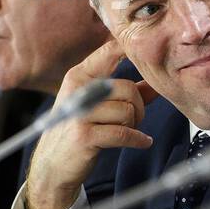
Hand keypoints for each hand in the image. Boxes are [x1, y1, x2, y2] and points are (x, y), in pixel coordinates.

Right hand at [24, 38, 158, 208]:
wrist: (53, 165)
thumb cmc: (80, 130)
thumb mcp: (98, 105)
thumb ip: (127, 93)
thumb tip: (156, 82)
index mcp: (79, 77)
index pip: (108, 53)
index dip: (127, 47)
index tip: (143, 43)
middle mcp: (77, 91)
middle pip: (127, 89)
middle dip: (138, 107)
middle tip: (133, 119)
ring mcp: (79, 114)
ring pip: (127, 112)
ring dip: (134, 125)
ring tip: (126, 131)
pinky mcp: (84, 136)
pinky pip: (124, 133)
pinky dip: (138, 139)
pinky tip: (142, 142)